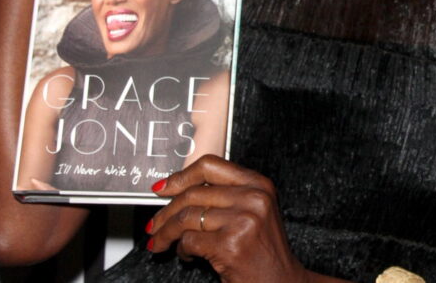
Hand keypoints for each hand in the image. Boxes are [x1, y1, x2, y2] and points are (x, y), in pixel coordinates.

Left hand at [147, 155, 309, 282]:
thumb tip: (179, 190)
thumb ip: (226, 195)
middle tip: (154, 225)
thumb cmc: (264, 250)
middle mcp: (252, 197)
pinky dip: (181, 250)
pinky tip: (187, 255)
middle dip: (166, 213)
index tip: (163, 188)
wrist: (282, 282)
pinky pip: (190, 241)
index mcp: (258, 183)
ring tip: (162, 243)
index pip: (210, 165)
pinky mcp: (230, 245)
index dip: (181, 176)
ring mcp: (242, 220)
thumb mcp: (253, 211)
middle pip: (193, 193)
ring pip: (187, 217)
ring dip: (167, 233)